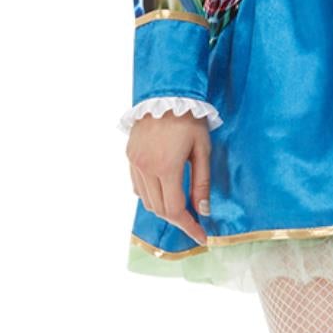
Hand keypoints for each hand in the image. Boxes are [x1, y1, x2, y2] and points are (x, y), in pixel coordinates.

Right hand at [126, 113, 211, 245]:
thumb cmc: (189, 120)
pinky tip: (164, 193)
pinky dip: (150, 196)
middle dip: (178, 221)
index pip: (175, 210)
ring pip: (146, 201)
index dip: (189, 227)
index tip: (202, 238)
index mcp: (166, 168)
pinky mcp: (129, 157)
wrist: (166, 94)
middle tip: (195, 224)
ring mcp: (134, 163)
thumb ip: (201, 183)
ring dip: (164, 210)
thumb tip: (203, 211)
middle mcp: (146, 169)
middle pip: (159, 209)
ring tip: (182, 210)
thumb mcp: (202, 150)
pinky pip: (137, 186)